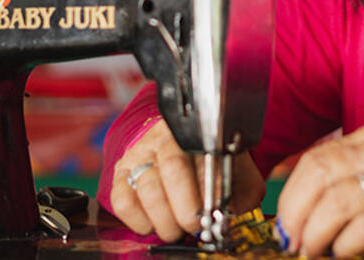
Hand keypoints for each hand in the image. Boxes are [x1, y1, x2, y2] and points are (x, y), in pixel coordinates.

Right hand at [110, 119, 265, 240]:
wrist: (189, 151)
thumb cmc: (216, 166)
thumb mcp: (237, 173)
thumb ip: (241, 191)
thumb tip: (227, 217)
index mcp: (197, 134)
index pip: (198, 159)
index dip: (203, 193)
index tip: (210, 216)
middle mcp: (164, 139)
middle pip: (169, 174)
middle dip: (182, 212)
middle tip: (193, 227)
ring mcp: (141, 155)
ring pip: (146, 190)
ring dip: (163, 220)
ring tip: (176, 229)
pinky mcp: (123, 174)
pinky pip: (122, 201)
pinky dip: (138, 221)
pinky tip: (153, 223)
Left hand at [276, 120, 363, 256]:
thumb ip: (355, 164)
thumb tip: (302, 182)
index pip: (316, 156)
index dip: (289, 188)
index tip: (280, 214)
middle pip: (318, 175)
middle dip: (293, 210)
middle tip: (289, 236)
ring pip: (336, 202)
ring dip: (313, 232)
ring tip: (310, 249)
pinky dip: (345, 243)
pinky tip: (342, 252)